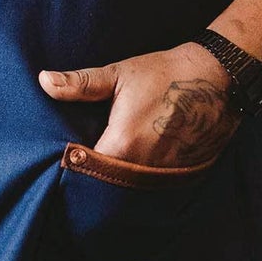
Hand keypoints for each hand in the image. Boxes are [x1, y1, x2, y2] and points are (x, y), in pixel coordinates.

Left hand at [39, 41, 241, 168]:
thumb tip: (44, 81)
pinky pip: (154, 186)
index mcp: (122, 144)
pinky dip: (143, 180)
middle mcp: (144, 166)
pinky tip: (136, 169)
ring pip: (131, 187)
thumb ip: (80, 84)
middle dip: (96, 177)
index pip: (86, 169)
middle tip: (86, 164)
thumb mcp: (119, 75)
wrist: (217, 77)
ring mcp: (166, 173)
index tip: (68, 157)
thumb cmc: (164, 73)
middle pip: (108, 184)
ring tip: (109, 169)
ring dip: (119, 180)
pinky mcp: (182, 174)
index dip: (75, 165)